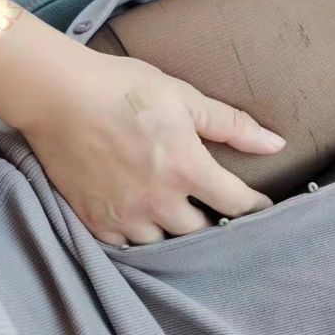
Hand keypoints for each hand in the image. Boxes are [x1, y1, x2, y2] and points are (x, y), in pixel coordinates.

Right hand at [21, 50, 284, 244]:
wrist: (57, 95)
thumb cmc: (122, 88)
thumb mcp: (183, 97)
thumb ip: (231, 124)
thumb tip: (276, 144)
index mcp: (187, 169)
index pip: (236, 204)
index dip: (254, 207)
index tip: (257, 205)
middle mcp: (159, 201)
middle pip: (200, 232)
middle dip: (210, 222)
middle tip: (210, 210)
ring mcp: (125, 215)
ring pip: (163, 244)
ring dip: (172, 232)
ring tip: (172, 217)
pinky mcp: (95, 221)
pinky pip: (126, 246)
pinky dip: (136, 236)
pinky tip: (139, 221)